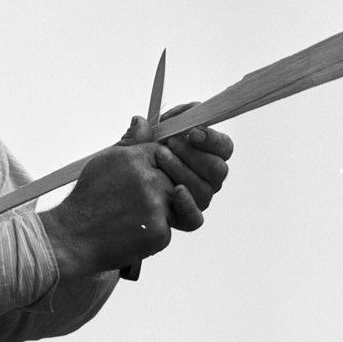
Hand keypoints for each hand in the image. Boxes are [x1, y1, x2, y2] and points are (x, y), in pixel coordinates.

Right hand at [37, 129, 174, 278]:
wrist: (73, 238)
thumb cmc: (87, 200)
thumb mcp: (104, 163)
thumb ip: (130, 143)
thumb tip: (142, 120)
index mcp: (134, 159)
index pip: (164, 152)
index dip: (157, 165)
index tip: (145, 178)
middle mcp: (148, 180)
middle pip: (173, 178)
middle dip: (160, 190)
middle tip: (134, 201)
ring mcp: (155, 207)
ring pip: (174, 204)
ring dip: (158, 212)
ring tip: (131, 216)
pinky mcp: (158, 232)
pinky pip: (169, 229)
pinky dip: (153, 232)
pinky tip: (131, 231)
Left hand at [121, 105, 233, 231]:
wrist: (118, 192)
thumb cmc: (134, 162)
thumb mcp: (136, 143)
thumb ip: (141, 133)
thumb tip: (140, 122)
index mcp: (205, 155)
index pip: (224, 148)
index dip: (213, 139)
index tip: (192, 131)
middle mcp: (206, 180)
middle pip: (218, 169)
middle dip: (194, 152)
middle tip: (171, 141)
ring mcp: (196, 200)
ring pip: (205, 189)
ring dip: (184, 169)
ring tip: (160, 155)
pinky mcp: (183, 219)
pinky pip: (194, 218)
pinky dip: (187, 204)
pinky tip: (176, 190)